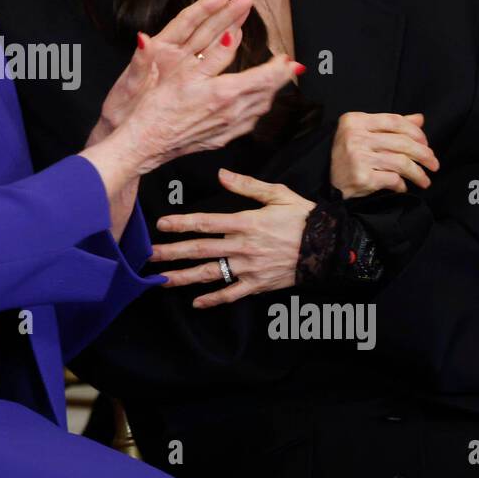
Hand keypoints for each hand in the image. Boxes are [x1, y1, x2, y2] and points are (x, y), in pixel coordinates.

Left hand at [89, 0, 252, 145]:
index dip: (204, 8)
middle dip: (225, 13)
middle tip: (246, 0)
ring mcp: (184, 69)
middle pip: (204, 28)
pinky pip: (213, 65)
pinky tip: (239, 46)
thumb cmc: (123, 106)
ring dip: (230, 28)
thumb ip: (139, 62)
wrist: (124, 128)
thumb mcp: (130, 84)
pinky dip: (227, 53)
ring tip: (247, 13)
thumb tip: (142, 39)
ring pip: (212, 43)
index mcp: (160, 50)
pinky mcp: (190, 83)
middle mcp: (174, 55)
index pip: (186, 22)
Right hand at [119, 48, 297, 175]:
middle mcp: (233, 113)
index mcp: (226, 93)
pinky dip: (256, 109)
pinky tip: (251, 105)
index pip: (266, 78)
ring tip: (273, 82)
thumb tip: (233, 36)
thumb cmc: (160, 108)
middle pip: (268, 94)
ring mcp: (228, 129)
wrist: (147, 142)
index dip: (280, 67)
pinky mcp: (221, 139)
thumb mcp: (185, 73)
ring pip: (260, 109)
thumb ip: (214, 55)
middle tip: (288, 67)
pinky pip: (248, 123)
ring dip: (270, 94)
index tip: (288, 58)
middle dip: (280, 79)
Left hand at [150, 171, 314, 307]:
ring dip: (184, 277)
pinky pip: (232, 294)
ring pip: (211, 273)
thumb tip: (221, 175)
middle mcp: (243, 247)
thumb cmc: (303, 217)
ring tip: (161, 280)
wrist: (330, 247)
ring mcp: (250, 268)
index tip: (161, 225)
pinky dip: (214, 299)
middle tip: (149, 256)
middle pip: (201, 250)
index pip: (206, 223)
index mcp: (246, 222)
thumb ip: (247, 186)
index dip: (182, 224)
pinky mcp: (258, 285)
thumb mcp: (278, 194)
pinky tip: (196, 303)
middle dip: (172, 252)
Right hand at [330, 112, 438, 197]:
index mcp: (355, 121)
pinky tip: (402, 187)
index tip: (426, 143)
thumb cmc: (348, 156)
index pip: (395, 121)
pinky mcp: (362, 177)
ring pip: (402, 162)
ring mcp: (358, 157)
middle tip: (434, 164)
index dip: (416, 132)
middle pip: (402, 143)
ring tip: (425, 180)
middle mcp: (355, 137)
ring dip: (418, 173)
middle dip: (424, 155)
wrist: (327, 183)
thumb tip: (420, 119)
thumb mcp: (364, 134)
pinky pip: (393, 179)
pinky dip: (401, 185)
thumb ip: (390, 126)